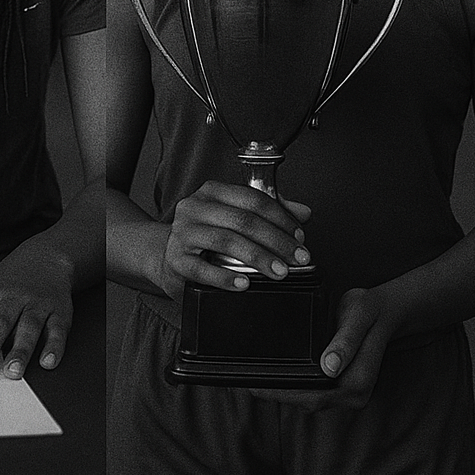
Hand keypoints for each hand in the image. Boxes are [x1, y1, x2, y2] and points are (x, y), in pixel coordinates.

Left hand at [0, 243, 73, 380]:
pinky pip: (58, 330)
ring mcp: (36, 305)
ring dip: (21, 350)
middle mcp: (11, 298)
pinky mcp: (60, 312)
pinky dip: (54, 346)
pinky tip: (47, 363)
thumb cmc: (2, 283)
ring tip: (11, 372)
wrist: (45, 259)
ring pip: (28, 328)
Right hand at [160, 181, 310, 299]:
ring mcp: (182, 233)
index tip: (299, 237)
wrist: (170, 257)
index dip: (280, 217)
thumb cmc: (207, 235)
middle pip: (243, 220)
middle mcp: (194, 207)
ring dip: (258, 258)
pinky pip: (202, 269)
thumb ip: (269, 212)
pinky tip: (245, 283)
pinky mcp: (175, 260)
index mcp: (212, 191)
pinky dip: (226, 277)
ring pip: (225, 241)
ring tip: (279, 272)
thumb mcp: (235, 218)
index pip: (252, 199)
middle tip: (297, 258)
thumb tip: (304, 213)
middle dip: (276, 240)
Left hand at [249, 287, 399, 409]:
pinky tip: (278, 376)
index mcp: (358, 381)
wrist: (385, 311)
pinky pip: (313, 392)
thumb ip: (345, 341)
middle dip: (276, 394)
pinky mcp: (341, 389)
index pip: (313, 394)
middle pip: (307, 401)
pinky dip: (294, 387)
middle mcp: (354, 395)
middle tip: (246, 382)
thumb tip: (329, 367)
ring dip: (284, 393)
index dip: (283, 393)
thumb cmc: (370, 311)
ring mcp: (348, 395)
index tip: (256, 386)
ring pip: (308, 400)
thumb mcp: (358, 316)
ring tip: (255, 380)